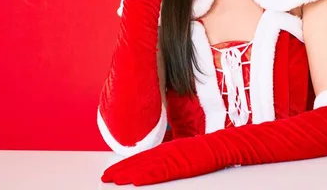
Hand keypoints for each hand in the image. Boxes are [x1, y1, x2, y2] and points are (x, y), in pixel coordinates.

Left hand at [101, 136, 222, 185]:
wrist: (221, 146)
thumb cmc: (203, 152)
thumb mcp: (182, 153)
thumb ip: (168, 157)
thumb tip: (154, 165)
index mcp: (166, 149)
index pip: (142, 158)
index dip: (125, 164)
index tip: (112, 171)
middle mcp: (166, 152)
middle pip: (140, 162)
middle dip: (121, 170)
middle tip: (106, 177)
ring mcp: (173, 158)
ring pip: (147, 167)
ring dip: (130, 173)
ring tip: (115, 180)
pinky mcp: (181, 166)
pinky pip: (162, 172)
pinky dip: (148, 176)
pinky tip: (138, 181)